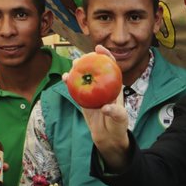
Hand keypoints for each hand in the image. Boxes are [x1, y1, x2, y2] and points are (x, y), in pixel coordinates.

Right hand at [77, 49, 129, 167]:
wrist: (108, 137)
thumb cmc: (118, 126)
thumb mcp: (120, 120)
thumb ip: (115, 113)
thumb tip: (106, 107)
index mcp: (114, 86)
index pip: (111, 66)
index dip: (106, 55)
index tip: (98, 48)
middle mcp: (102, 86)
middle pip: (94, 68)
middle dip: (87, 59)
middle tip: (81, 59)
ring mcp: (91, 92)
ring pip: (83, 76)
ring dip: (77, 69)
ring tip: (72, 67)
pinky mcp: (82, 99)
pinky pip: (75, 88)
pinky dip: (70, 82)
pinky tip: (65, 79)